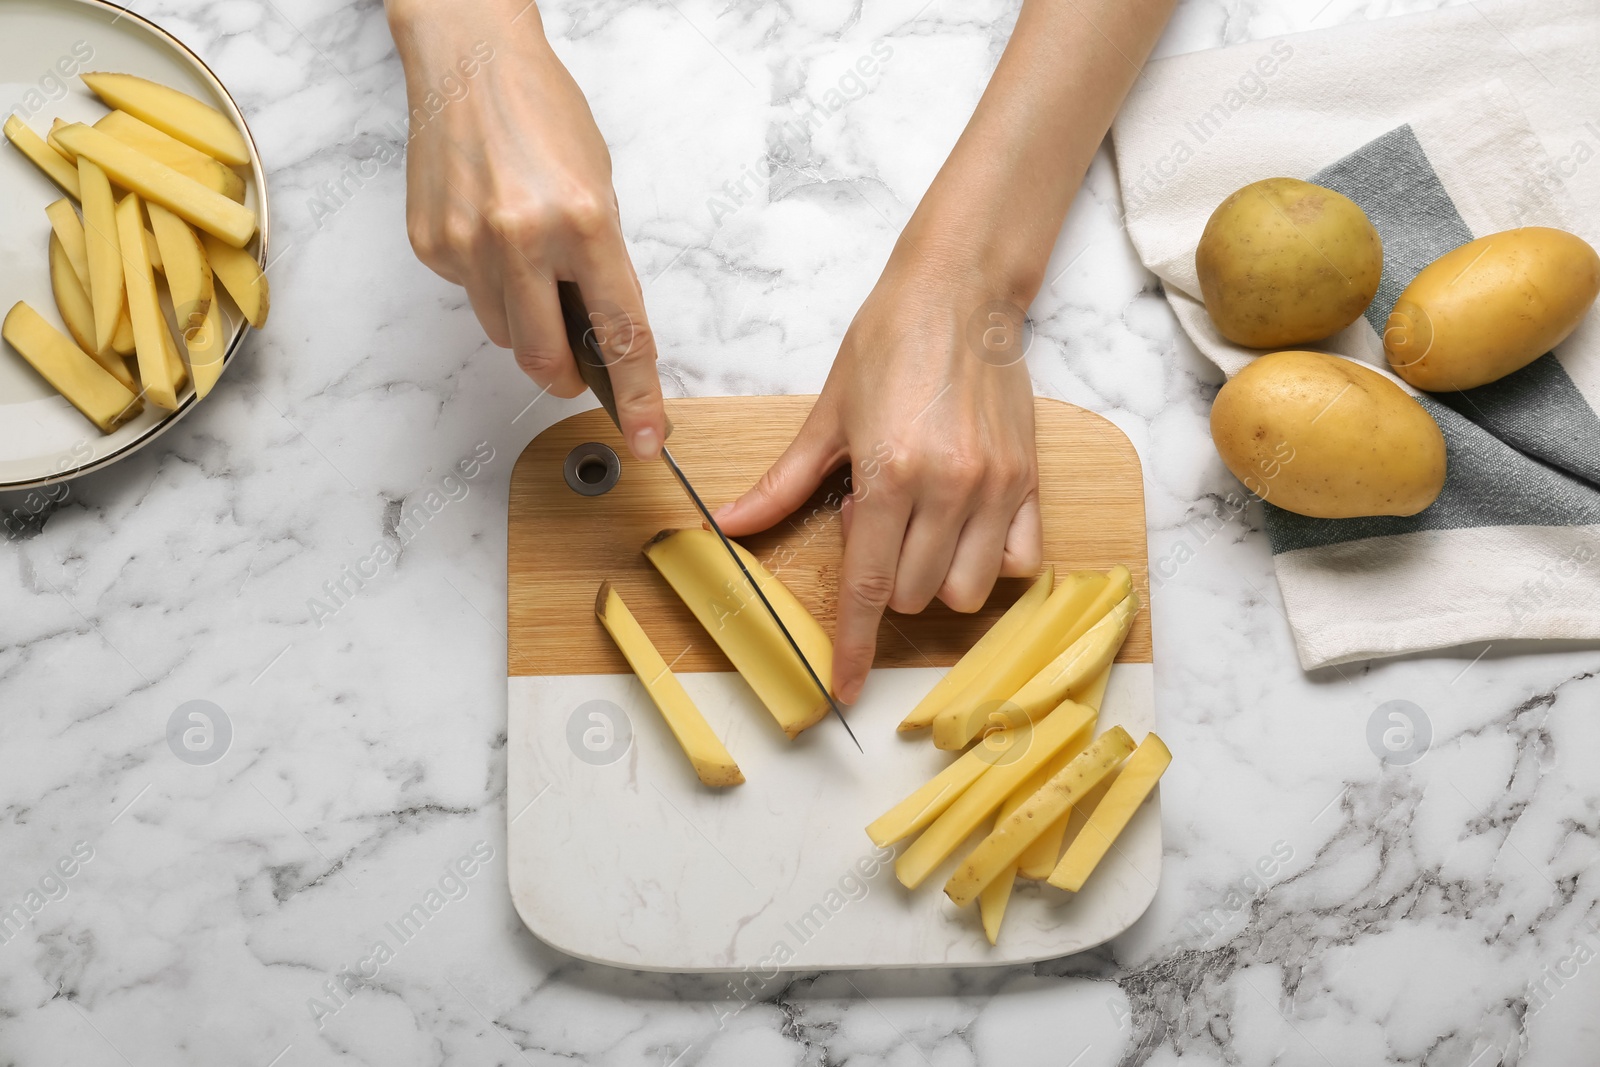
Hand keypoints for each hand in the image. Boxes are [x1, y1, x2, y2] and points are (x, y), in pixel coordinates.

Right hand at [386, 0, 666, 457]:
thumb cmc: (542, 115)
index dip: (636, 396)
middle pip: (544, 357)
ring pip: (503, 333)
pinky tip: (489, 235)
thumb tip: (603, 332)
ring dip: (524, 322)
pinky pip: (469, 295)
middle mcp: (523, 238)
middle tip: (576, 372)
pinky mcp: (431, 245)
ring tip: (527, 263)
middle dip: (565, 376)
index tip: (646, 435)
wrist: (470, 62)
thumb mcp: (599, 188)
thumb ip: (602, 265)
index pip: (620, 333)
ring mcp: (469, 244)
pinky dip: (488, 283)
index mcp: (584, 223)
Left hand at [715, 255, 1042, 703]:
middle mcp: (948, 488)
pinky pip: (1017, 562)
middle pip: (911, 595)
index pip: (866, 587)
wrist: (961, 292)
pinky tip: (961, 524)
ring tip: (917, 519)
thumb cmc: (888, 342)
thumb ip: (784, 483)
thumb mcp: (827, 414)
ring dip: (932, 576)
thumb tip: (731, 525)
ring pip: (964, 590)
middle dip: (883, 579)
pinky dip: (987, 562)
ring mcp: (995, 487)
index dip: (851, 646)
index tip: (844, 690)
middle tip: (875, 516)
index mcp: (889, 474)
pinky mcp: (1029, 480)